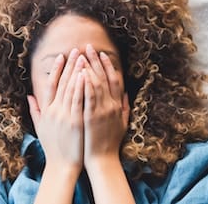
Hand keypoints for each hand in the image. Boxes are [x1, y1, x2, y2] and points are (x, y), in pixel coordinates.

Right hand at [27, 48, 84, 174]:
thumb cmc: (53, 146)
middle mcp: (54, 110)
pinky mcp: (75, 121)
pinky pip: (78, 100)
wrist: (62, 165)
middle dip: (69, 65)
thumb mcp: (40, 127)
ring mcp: (64, 115)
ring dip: (76, 71)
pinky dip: (81, 87)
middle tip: (75, 50)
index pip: (51, 85)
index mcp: (47, 110)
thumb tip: (29, 96)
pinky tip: (85, 75)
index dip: (56, 69)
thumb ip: (35, 110)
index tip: (61, 56)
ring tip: (82, 57)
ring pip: (70, 88)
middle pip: (62, 83)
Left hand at [82, 44, 129, 166]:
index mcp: (118, 105)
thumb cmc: (110, 142)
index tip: (101, 54)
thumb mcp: (123, 123)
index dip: (108, 65)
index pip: (114, 80)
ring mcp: (103, 110)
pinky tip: (81, 73)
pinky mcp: (92, 117)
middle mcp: (112, 105)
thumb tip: (126, 93)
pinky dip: (86, 84)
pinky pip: (89, 97)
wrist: (103, 160)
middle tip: (88, 47)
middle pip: (104, 77)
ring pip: (96, 84)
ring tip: (81, 55)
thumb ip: (125, 107)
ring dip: (89, 68)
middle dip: (96, 61)